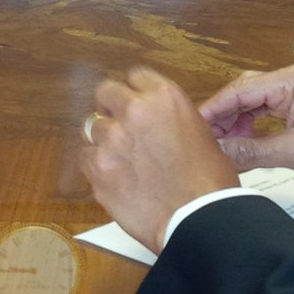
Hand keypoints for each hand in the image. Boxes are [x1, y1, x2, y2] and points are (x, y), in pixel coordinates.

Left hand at [81, 68, 239, 252]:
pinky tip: (114, 176)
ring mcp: (111, 139)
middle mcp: (134, 111)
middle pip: (105, 92)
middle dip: (111, 107)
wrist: (198, 217)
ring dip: (104, 139)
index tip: (135, 103)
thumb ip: (168, 118)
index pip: (135, 76)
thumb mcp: (199, 132)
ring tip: (121, 159)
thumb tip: (154, 123)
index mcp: (164, 97)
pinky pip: (85, 157)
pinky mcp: (96, 168)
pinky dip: (96, 165)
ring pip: (92, 127)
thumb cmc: (208, 181)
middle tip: (121, 126)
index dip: (135, 92)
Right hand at [198, 64, 293, 197]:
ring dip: (239, 122)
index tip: (192, 129)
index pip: (241, 90)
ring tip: (221, 145)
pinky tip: (245, 143)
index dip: (213, 110)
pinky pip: (273, 111)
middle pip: (247, 91)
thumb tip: (218, 153)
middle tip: (203, 140)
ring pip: (258, 101)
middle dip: (224, 115)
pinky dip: (256, 126)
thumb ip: (253, 150)